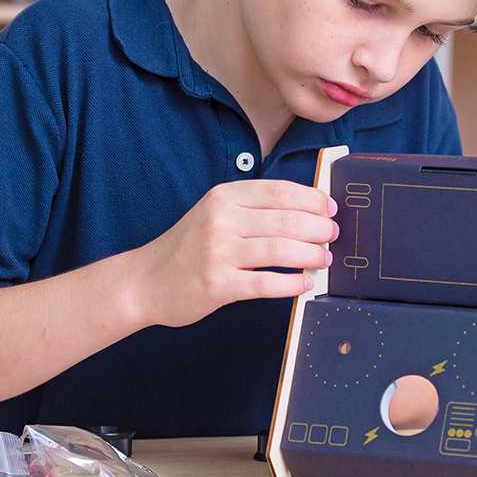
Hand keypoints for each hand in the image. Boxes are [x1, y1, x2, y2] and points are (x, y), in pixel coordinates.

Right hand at [126, 179, 337, 328]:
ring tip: (323, 260)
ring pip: (282, 250)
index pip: (280, 191)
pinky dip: (293, 284)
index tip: (330, 209)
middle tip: (331, 237)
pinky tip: (304, 284)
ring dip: (313, 256)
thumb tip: (308, 211)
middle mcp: (220, 220)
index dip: (313, 199)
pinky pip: (268, 283)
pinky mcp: (218, 284)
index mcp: (223, 197)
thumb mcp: (214, 214)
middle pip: (288, 220)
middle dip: (320, 229)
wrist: (145, 281)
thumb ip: (252, 209)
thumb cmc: (187, 248)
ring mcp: (218, 252)